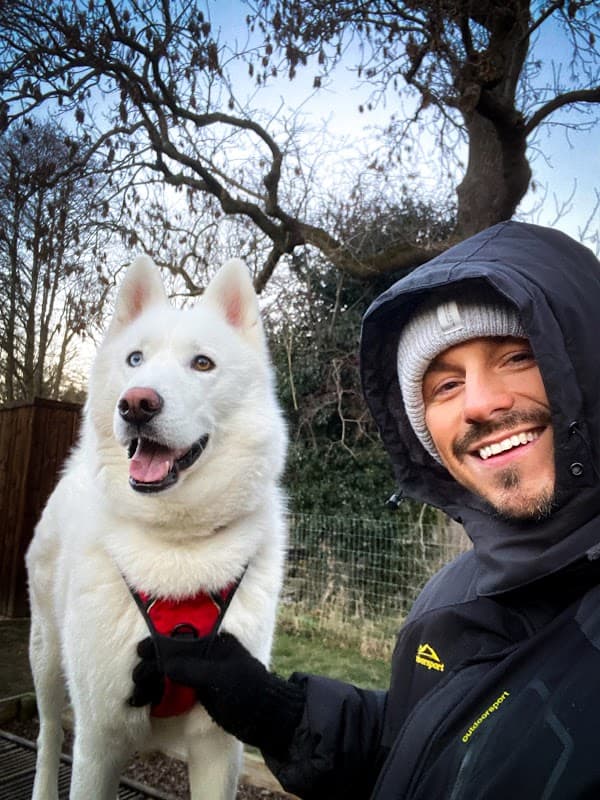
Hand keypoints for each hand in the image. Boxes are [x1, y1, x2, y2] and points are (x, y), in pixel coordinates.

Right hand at [132, 632, 304, 756]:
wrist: (265, 720)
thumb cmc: (247, 691)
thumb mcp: (220, 677)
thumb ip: (192, 669)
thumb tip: (164, 664)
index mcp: (214, 642)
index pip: (180, 638)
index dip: (159, 645)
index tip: (140, 653)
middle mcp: (205, 654)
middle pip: (171, 655)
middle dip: (151, 665)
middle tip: (135, 678)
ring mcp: (201, 673)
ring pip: (170, 673)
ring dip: (152, 681)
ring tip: (136, 695)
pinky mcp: (199, 691)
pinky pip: (175, 688)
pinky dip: (160, 694)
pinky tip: (146, 701)